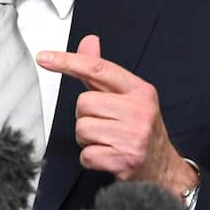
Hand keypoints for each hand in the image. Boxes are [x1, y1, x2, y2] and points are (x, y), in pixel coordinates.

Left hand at [36, 34, 196, 197]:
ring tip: (106, 141)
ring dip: (87, 139)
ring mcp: (133, 136)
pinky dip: (90, 158)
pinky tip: (107, 156)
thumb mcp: (128, 97)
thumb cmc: (141, 129)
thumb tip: (89, 42)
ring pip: (82, 129)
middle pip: (83, 103)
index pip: (97, 69)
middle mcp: (139, 110)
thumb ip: (102, 72)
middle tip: (104, 125)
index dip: (68, 61)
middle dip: (86, 117)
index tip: (45, 58)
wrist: (164, 168)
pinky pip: (86, 154)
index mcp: (139, 90)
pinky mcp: (125, 160)